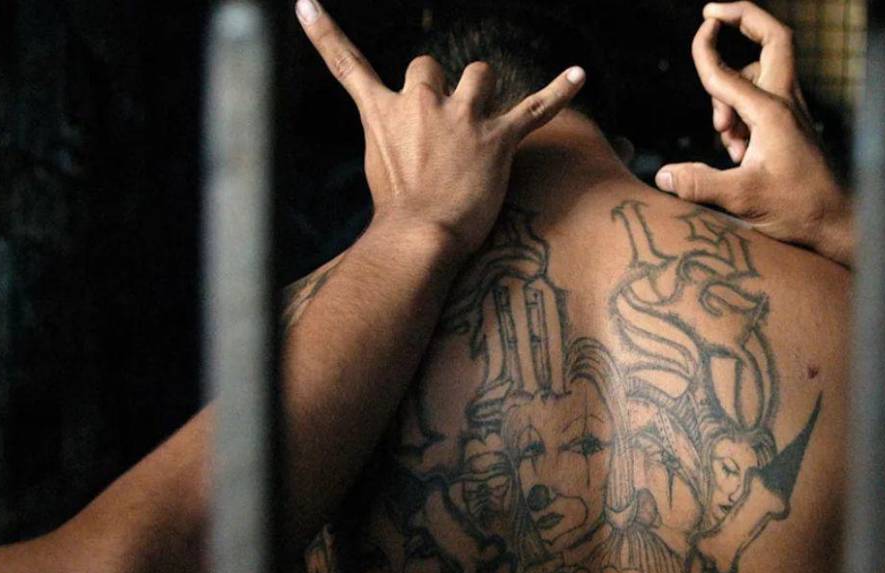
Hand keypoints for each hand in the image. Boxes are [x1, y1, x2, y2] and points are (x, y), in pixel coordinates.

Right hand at [295, 0, 584, 253]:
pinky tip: (578, 76)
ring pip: (477, 73)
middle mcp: (419, 103)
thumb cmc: (396, 215)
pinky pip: (535, 106)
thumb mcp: (377, 168)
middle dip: (436, 90)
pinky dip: (559, 90)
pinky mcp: (497, 137)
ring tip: (479, 130)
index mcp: (381, 112)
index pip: (344, 63)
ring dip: (479, 93)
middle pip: (428, 65)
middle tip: (440, 137)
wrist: (419, 238)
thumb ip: (390, 139)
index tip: (306, 3)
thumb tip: (404, 141)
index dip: (323, 31)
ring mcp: (460, 117)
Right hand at [656, 2, 852, 263]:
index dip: (706, 51)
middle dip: (744, 18)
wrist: (837, 223)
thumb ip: (700, 184)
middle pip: (773, 39)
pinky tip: (737, 150)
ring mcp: (792, 113)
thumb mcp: (743, 199)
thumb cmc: (798, 209)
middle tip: (713, 13)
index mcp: (772, 113)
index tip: (698, 30)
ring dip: (732, 87)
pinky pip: (762, 99)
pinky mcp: (791, 127)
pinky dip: (742, 110)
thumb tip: (662, 176)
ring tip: (724, 134)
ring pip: (760, 74)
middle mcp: (786, 103)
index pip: (727, 72)